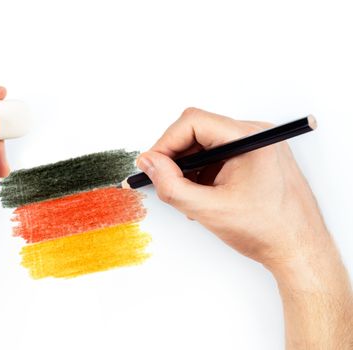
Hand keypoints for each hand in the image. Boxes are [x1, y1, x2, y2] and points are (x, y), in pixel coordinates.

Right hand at [137, 107, 352, 347]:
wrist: (299, 250)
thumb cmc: (267, 231)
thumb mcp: (208, 210)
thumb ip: (171, 185)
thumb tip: (148, 162)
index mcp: (249, 139)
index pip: (193, 122)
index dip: (166, 143)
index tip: (152, 165)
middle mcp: (255, 135)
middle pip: (198, 130)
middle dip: (176, 157)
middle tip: (164, 181)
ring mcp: (257, 145)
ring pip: (206, 144)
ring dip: (189, 167)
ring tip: (187, 196)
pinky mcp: (255, 157)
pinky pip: (218, 155)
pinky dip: (203, 172)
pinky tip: (202, 195)